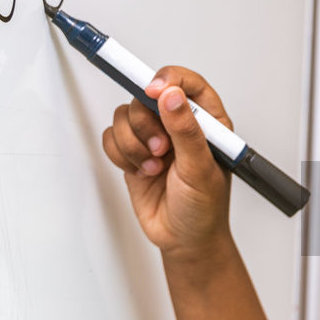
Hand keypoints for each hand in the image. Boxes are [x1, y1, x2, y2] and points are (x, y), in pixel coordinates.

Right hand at [101, 66, 233, 256]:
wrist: (184, 240)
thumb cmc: (204, 207)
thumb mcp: (200, 169)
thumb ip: (186, 131)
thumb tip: (172, 97)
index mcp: (207, 122)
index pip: (188, 83)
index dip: (168, 79)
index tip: (152, 90)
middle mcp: (179, 125)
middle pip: (146, 96)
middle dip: (146, 124)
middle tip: (159, 150)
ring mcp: (154, 137)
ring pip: (125, 115)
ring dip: (133, 143)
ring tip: (152, 166)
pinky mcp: (134, 152)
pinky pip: (112, 137)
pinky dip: (120, 154)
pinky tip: (140, 172)